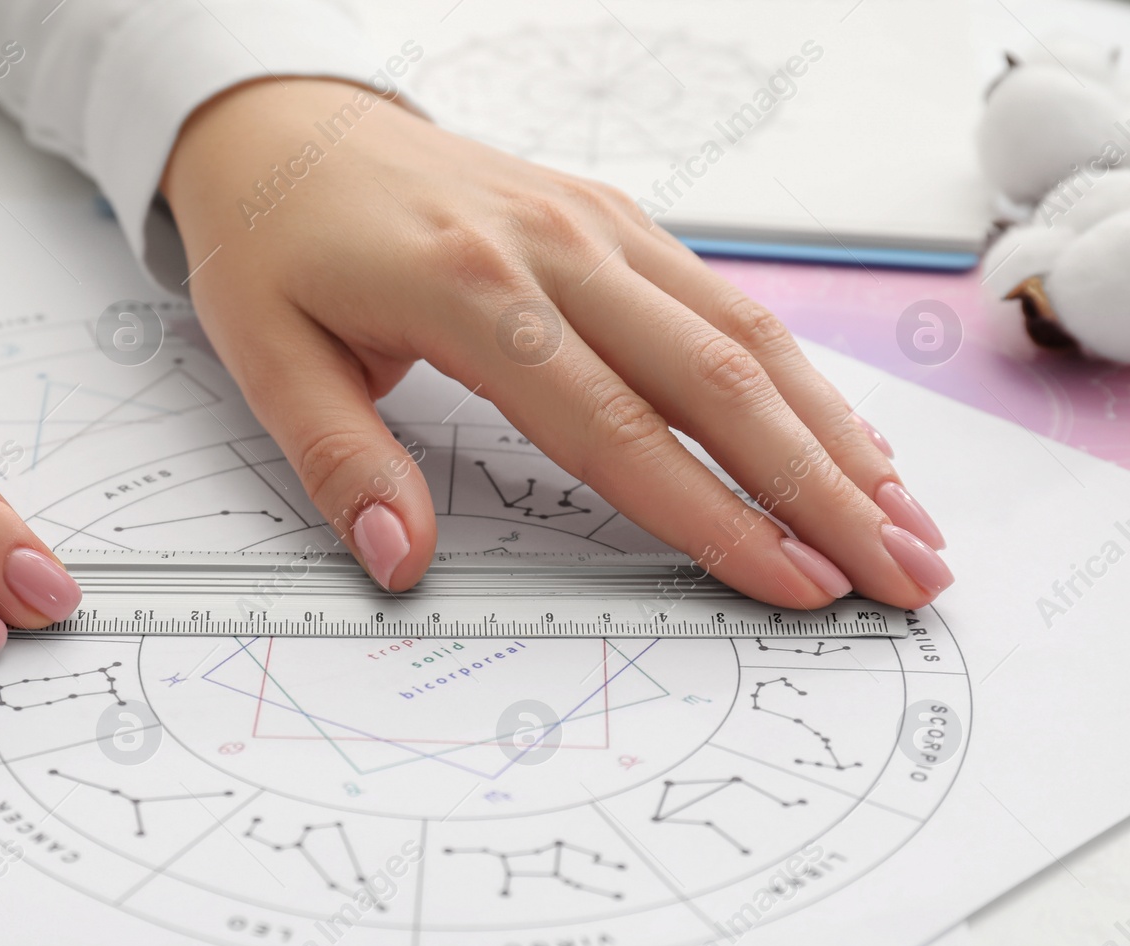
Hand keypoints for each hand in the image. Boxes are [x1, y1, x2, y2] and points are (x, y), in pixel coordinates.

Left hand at [159, 78, 952, 607]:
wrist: (285, 127)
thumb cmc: (275, 243)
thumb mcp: (267, 356)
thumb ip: (338, 461)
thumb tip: (398, 561)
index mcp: (471, 293)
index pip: (616, 431)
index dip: (714, 519)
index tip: (794, 587)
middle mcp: (557, 249)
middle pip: (718, 382)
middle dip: (825, 489)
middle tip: (907, 573)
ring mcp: (597, 226)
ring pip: (747, 335)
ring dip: (837, 433)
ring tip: (910, 518)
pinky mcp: (613, 218)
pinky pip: (724, 300)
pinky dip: (795, 376)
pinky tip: (841, 433)